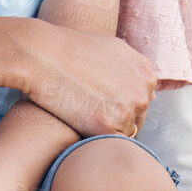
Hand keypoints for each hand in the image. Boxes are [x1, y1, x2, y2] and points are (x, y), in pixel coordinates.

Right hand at [21, 20, 154, 136]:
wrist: (41, 54)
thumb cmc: (70, 49)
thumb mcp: (111, 48)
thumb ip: (132, 70)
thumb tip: (150, 93)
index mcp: (146, 73)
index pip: (140, 101)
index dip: (118, 103)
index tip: (98, 99)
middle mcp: (143, 91)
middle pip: (136, 119)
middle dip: (115, 117)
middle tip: (86, 106)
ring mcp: (127, 109)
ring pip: (123, 133)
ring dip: (105, 129)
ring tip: (81, 112)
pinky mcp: (107, 126)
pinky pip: (106, 142)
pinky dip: (93, 136)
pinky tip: (78, 120)